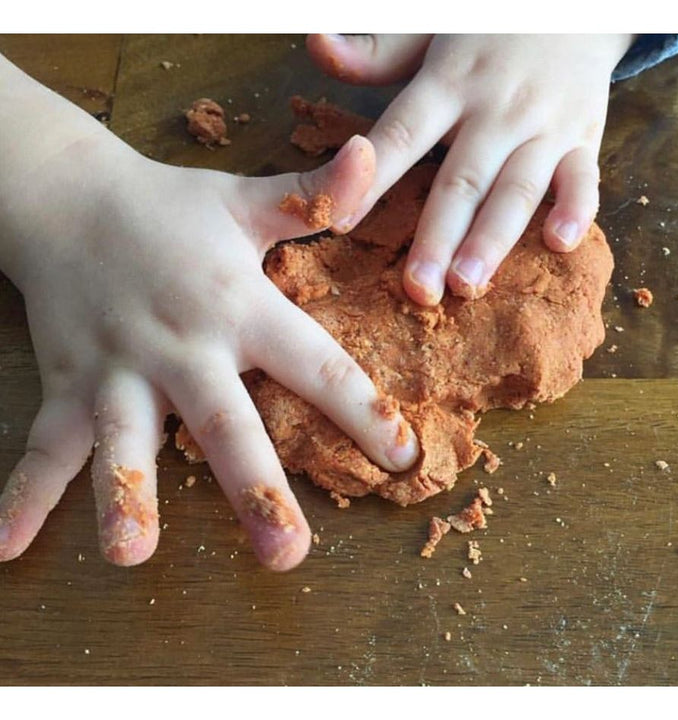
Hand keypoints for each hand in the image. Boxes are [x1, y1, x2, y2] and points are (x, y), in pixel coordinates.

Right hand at [0, 120, 417, 570]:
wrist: (70, 195)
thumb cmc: (174, 209)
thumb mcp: (248, 200)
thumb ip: (315, 194)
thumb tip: (370, 154)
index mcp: (241, 306)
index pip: (317, 365)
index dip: (364, 411)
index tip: (403, 458)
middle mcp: (183, 346)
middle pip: (224, 422)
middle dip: (256, 488)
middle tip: (287, 555)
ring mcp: (118, 368)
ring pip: (124, 439)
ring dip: (126, 496)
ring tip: (130, 556)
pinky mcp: (67, 382)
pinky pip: (44, 444)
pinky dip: (23, 494)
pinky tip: (6, 548)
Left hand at [308, 34, 632, 303]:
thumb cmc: (488, 24)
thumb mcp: (429, 25)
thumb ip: (377, 51)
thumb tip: (316, 47)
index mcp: (450, 80)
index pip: (403, 134)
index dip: (372, 180)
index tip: (339, 221)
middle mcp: (497, 108)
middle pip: (462, 180)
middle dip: (438, 237)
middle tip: (418, 288)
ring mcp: (544, 124)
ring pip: (518, 189)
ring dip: (493, 239)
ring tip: (469, 284)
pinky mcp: (584, 136)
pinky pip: (584, 175)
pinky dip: (578, 208)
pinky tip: (561, 243)